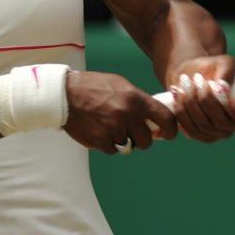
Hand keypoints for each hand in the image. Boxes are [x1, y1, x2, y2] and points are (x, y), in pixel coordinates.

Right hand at [63, 71, 177, 153]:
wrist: (65, 94)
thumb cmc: (94, 86)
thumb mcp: (121, 85)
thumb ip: (139, 101)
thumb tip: (155, 117)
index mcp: (136, 99)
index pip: (165, 118)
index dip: (170, 130)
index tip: (168, 134)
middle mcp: (127, 115)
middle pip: (147, 140)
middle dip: (140, 138)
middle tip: (129, 129)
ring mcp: (114, 130)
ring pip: (129, 147)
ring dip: (122, 140)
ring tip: (109, 125)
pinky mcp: (100, 141)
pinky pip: (112, 150)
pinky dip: (107, 143)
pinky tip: (98, 129)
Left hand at [168, 55, 234, 141]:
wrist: (190, 75)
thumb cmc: (212, 68)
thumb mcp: (224, 63)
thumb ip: (227, 72)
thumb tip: (222, 88)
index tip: (221, 90)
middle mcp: (234, 126)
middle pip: (221, 122)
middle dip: (206, 98)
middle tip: (197, 78)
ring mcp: (216, 133)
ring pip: (203, 125)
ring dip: (191, 102)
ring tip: (185, 82)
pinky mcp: (199, 134)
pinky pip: (189, 129)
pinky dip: (181, 110)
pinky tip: (177, 94)